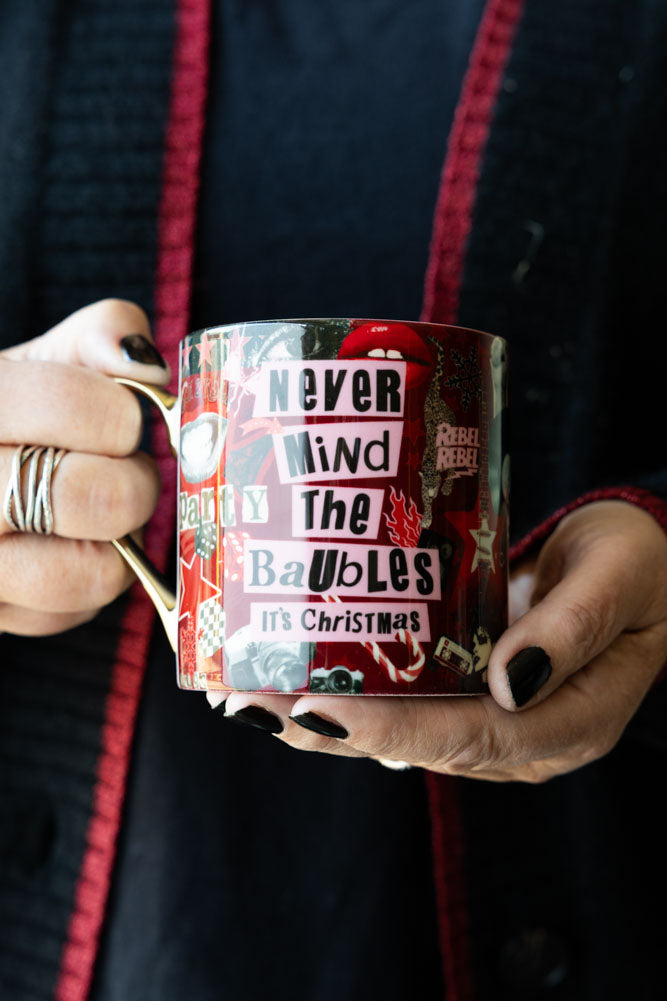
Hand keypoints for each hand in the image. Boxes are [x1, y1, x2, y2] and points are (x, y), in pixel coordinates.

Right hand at [0, 300, 168, 636]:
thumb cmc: (12, 416)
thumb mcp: (42, 360)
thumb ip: (98, 337)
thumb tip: (145, 364)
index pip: (68, 404)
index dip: (118, 415)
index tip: (122, 421)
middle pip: (90, 497)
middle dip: (132, 483)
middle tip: (125, 472)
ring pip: (87, 574)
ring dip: (118, 543)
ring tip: (98, 515)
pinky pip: (71, 614)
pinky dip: (88, 587)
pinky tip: (65, 549)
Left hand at [218, 501, 666, 781]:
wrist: (649, 569)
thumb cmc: (643, 568)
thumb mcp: (620, 579)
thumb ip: (572, 628)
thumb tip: (507, 680)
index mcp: (567, 720)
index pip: (468, 738)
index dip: (390, 729)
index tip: (314, 708)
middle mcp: (521, 733)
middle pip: (414, 745)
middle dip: (326, 727)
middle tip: (246, 701)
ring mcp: (492, 718)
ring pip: (397, 732)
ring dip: (320, 717)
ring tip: (245, 696)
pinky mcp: (470, 692)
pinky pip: (404, 705)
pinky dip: (348, 695)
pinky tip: (294, 679)